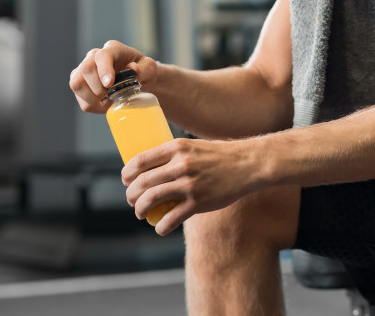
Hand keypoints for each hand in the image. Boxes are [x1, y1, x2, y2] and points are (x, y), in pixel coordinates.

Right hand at [69, 40, 158, 113]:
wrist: (136, 81)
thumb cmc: (143, 72)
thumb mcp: (150, 69)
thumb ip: (145, 68)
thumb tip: (132, 69)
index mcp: (113, 49)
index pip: (103, 56)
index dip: (104, 70)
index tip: (109, 84)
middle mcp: (93, 56)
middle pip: (86, 69)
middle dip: (99, 87)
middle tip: (113, 94)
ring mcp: (82, 70)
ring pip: (77, 84)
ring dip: (94, 97)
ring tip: (109, 98)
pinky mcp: (79, 84)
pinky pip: (81, 100)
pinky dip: (94, 106)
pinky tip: (105, 102)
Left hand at [122, 138, 264, 235]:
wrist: (248, 164)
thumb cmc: (220, 156)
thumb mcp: (194, 146)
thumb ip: (175, 155)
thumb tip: (152, 169)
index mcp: (177, 148)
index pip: (139, 161)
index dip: (127, 173)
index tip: (126, 180)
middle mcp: (180, 165)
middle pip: (141, 183)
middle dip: (131, 195)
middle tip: (132, 200)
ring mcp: (189, 184)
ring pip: (151, 199)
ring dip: (140, 209)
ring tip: (141, 213)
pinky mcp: (199, 202)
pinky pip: (170, 219)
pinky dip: (161, 227)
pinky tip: (161, 228)